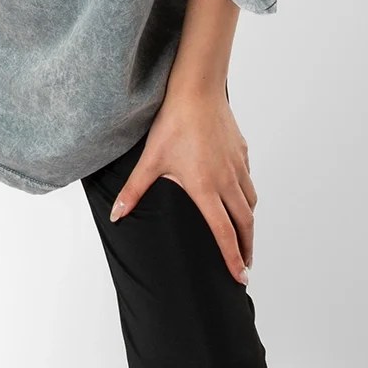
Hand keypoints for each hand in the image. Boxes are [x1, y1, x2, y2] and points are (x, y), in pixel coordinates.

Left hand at [108, 86, 255, 284]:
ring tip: (245, 235)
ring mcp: (237, 165)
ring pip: (250, 202)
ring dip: (249, 223)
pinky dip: (247, 195)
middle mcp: (227, 180)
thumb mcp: (150, 160)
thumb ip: (133, 191)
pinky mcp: (241, 151)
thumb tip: (117, 216)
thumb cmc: (173, 124)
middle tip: (245, 266)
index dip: (232, 257)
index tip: (239, 276)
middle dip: (246, 248)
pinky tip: (240, 196)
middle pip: (245, 223)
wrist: (196, 90)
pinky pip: (248, 179)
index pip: (224, 232)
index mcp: (206, 188)